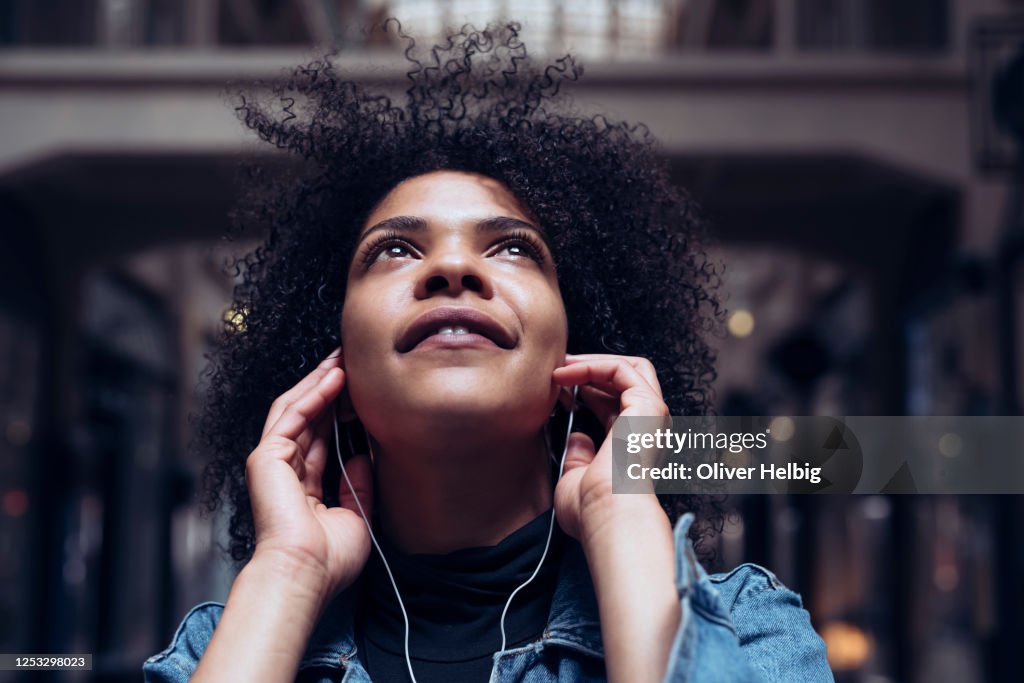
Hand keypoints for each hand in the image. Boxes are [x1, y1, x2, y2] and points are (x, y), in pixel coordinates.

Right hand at [245, 348, 372, 601]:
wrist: (306, 573)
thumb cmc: (329, 559)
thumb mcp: (356, 516)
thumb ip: (359, 485)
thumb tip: (364, 456)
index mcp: (302, 488)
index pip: (321, 439)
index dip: (340, 412)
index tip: (362, 390)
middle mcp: (284, 472)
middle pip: (308, 417)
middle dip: (329, 387)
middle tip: (352, 360)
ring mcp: (272, 462)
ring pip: (297, 408)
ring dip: (320, 382)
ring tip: (343, 357)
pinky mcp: (265, 457)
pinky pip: (291, 415)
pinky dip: (313, 394)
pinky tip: (334, 376)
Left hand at [551, 354, 679, 682]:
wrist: (607, 514)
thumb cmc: (591, 510)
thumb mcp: (575, 480)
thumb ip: (578, 458)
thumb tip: (577, 437)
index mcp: (632, 445)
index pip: (614, 404)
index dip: (586, 390)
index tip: (557, 389)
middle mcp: (646, 428)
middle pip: (629, 379)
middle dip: (594, 368)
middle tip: (562, 370)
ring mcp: (651, 415)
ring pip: (631, 368)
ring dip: (592, 362)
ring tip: (561, 367)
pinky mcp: (648, 405)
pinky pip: (622, 370)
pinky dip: (593, 365)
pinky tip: (567, 374)